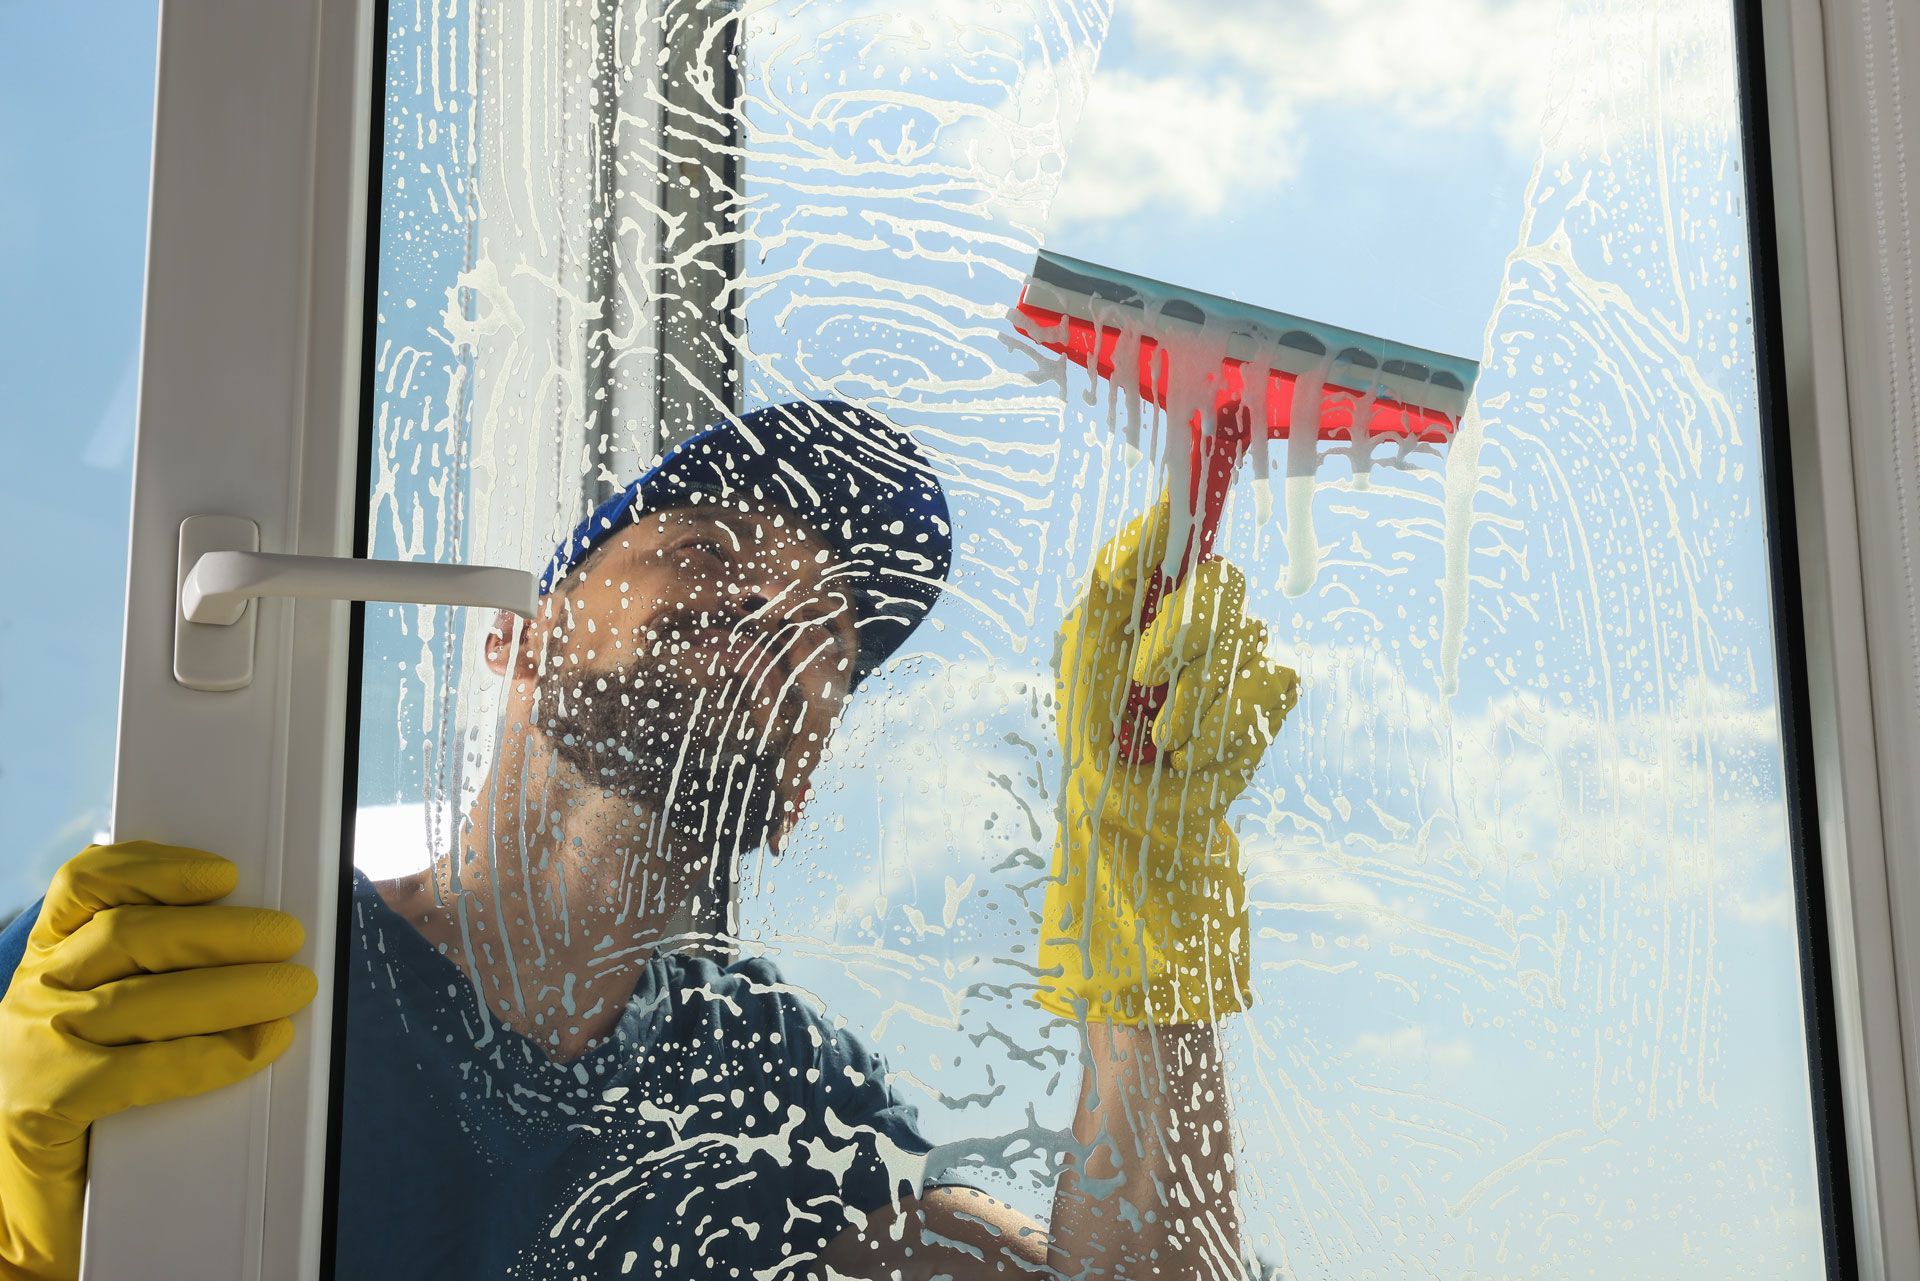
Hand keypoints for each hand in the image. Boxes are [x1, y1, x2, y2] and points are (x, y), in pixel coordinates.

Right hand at [0, 843, 316, 1279]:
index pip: (87, 884)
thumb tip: (261, 949)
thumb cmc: (91, 1091)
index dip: (155, 867)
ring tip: (292, 990)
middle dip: (220, 933)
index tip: (225, 873)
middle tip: (288, 940)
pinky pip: (134, 1071)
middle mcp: (35, 988)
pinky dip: (203, 1057)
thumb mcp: (115, 1017)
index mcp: (51, 953)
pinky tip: (255, 1049)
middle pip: (132, 937)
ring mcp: (34, 1046)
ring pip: (138, 999)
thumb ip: (163, 975)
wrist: (23, 1193)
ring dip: (228, 989)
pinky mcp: (41, 1106)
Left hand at [1036, 500, 1297, 1024]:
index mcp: (1153, 586)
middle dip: (1179, 636)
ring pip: (1245, 641)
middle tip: (1144, 680)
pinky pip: (1271, 683)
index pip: (1188, 522)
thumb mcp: (1086, 641)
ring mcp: (1241, 652)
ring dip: (1191, 700)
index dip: (1200, 495)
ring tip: (1161, 736)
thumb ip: (1119, 570)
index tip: (1207, 466)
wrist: (1124, 814)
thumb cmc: (1093, 726)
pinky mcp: (1270, 698)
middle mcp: (1201, 610)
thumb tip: (1165, 503)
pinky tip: (1193, 752)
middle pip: (1224, 581)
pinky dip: (1224, 725)